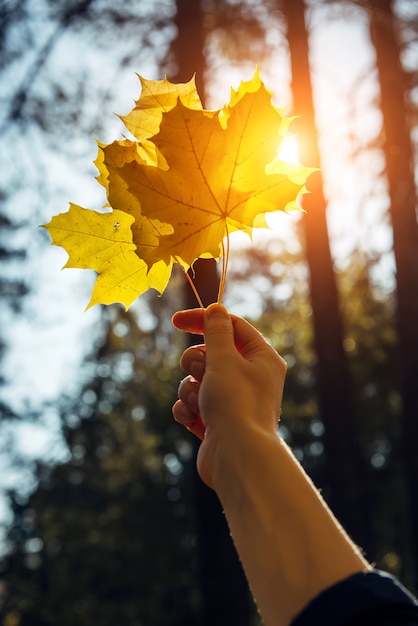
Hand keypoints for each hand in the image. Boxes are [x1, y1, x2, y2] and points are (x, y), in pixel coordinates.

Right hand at [172, 303, 286, 487]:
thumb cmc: (236, 403)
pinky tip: (192, 419)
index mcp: (262, 359)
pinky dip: (188, 409)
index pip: (231, 326)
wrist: (238, 458)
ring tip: (200, 403)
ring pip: (197, 380)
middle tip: (200, 372)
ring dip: (190, 389)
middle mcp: (250, 378)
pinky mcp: (217, 422)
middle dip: (196, 363)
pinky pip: (193, 405)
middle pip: (210, 354)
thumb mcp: (224, 358)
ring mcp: (233, 402)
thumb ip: (216, 331)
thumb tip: (216, 309)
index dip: (204, 320)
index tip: (176, 320)